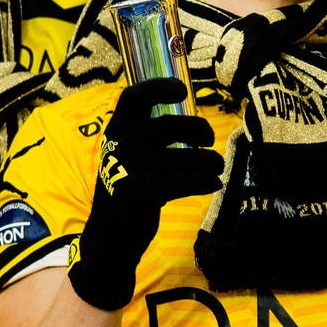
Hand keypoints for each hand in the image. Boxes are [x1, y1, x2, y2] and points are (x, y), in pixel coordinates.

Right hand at [64, 78, 219, 310]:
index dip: (158, 87)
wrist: (109, 239)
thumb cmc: (129, 190)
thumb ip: (152, 136)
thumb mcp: (131, 156)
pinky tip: (215, 184)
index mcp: (116, 130)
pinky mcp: (140, 192)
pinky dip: (206, 181)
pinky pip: (187, 180)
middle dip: (199, 130)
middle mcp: (120, 144)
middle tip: (209, 141)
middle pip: (172, 125)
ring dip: (210, 161)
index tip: (182, 91)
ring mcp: (128, 168)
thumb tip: (195, 121)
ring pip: (186, 156)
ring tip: (216, 167)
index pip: (134, 97)